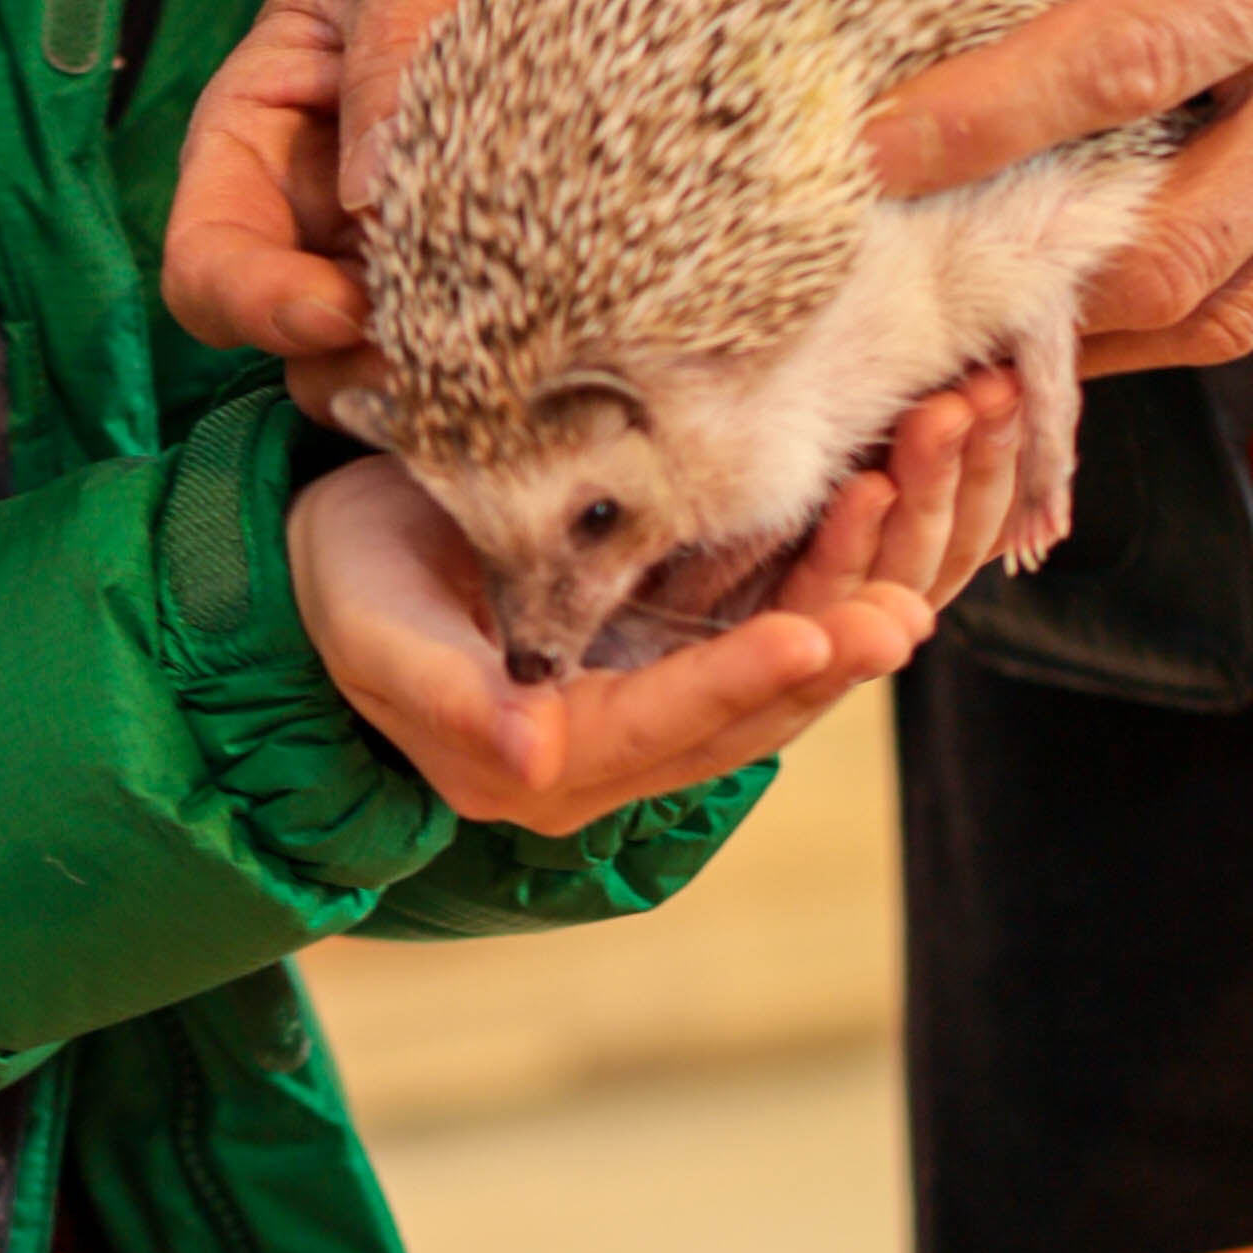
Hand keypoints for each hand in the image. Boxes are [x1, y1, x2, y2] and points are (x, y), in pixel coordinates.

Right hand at [160, 0, 878, 395]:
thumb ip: (392, 41)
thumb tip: (371, 193)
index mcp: (269, 123)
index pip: (207, 256)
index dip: (254, 305)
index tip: (345, 309)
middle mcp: (335, 195)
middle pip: (293, 340)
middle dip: (350, 369)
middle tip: (443, 361)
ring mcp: (432, 229)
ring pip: (398, 362)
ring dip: (439, 384)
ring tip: (518, 364)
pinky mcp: (532, 243)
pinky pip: (508, 335)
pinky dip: (528, 360)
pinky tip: (586, 338)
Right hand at [292, 381, 1018, 833]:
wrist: (337, 559)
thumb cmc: (344, 589)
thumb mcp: (378, 634)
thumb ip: (451, 694)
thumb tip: (531, 758)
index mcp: (551, 763)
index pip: (667, 725)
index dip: (741, 682)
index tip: (815, 637)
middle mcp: (625, 750)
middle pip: (755, 711)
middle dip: (833, 646)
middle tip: (908, 608)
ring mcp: (666, 694)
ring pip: (785, 658)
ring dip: (855, 590)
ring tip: (914, 518)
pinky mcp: (686, 636)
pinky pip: (782, 606)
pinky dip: (837, 555)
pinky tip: (886, 488)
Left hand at [865, 0, 1252, 372]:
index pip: (1118, 73)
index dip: (985, 127)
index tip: (881, 155)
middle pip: (1177, 256)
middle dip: (1038, 293)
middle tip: (927, 284)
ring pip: (1243, 304)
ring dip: (1117, 321)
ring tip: (1008, 305)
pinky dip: (1220, 275)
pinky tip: (1146, 242)